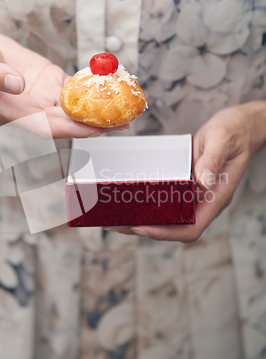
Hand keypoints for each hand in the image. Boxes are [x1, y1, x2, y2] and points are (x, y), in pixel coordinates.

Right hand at [0, 32, 128, 137]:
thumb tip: (18, 85)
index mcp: (12, 112)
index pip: (46, 127)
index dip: (71, 130)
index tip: (95, 130)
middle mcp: (32, 109)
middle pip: (68, 121)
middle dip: (95, 124)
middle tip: (124, 122)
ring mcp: (42, 97)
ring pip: (75, 107)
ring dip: (99, 110)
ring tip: (126, 108)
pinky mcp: (50, 82)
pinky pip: (74, 88)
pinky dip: (92, 89)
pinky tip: (110, 87)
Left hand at [104, 102, 265, 242]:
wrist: (241, 125)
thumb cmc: (236, 131)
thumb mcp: (222, 140)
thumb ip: (212, 160)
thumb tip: (203, 182)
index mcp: (216, 197)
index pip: (191, 227)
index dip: (166, 233)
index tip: (142, 227)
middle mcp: (205, 200)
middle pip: (175, 227)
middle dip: (146, 228)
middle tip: (117, 224)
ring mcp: (197, 194)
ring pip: (170, 216)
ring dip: (144, 218)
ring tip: (117, 217)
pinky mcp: (189, 185)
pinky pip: (169, 200)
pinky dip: (149, 203)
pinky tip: (132, 198)